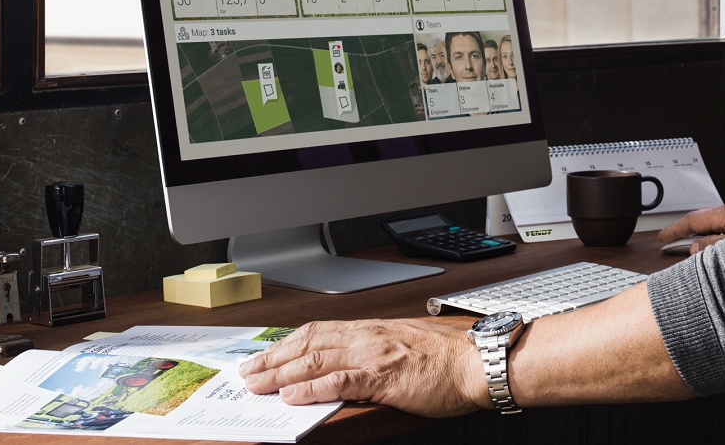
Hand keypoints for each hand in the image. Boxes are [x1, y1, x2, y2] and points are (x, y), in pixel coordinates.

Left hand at [238, 318, 487, 417]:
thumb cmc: (448, 358)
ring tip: (258, 386)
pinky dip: (310, 388)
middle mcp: (367, 336)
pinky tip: (291, 395)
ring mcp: (373, 356)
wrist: (476, 363)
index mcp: (371, 329)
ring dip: (280, 374)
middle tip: (248, 372)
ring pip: (314, 360)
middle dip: (273, 358)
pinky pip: (338, 381)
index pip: (317, 331)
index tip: (266, 354)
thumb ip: (377, 350)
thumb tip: (352, 363)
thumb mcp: (404, 344)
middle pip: (307, 343)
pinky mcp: (382, 377)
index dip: (286, 343)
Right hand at [657, 201, 724, 253]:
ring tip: (698, 253)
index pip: (695, 219)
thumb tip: (694, 247)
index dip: (676, 229)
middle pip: (707, 221)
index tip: (663, 237)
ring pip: (721, 227)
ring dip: (707, 238)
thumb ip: (713, 246)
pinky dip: (722, 241)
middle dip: (689, 233)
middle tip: (674, 245)